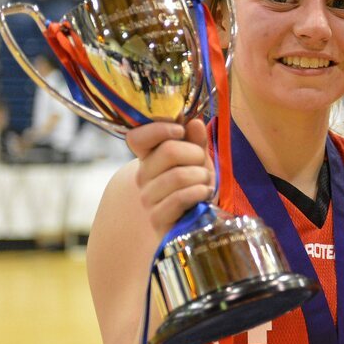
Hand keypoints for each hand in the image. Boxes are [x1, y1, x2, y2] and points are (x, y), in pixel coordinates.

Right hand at [127, 119, 212, 236]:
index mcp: (149, 157)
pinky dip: (199, 193)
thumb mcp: (200, 159)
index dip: (159, 129)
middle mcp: (143, 176)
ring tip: (205, 183)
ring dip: (201, 177)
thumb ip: (196, 140)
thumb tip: (194, 122)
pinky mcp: (157, 218)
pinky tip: (204, 195)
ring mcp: (148, 197)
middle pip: (169, 151)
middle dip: (196, 155)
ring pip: (178, 175)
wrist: (200, 220)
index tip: (180, 131)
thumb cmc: (197, 185)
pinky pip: (179, 197)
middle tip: (202, 166)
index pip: (137, 136)